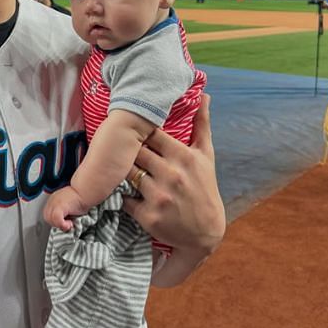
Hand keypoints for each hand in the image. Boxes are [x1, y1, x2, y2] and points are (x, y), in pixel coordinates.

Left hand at [44, 186, 88, 230]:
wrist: (86, 191)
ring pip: (50, 219)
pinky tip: (69, 224)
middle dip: (56, 223)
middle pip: (47, 217)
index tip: (64, 221)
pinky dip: (63, 225)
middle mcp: (52, 200)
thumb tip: (62, 223)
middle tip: (66, 223)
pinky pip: (56, 219)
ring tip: (69, 223)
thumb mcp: (69, 206)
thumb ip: (63, 213)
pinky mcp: (59, 206)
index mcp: (53, 199)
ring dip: (60, 225)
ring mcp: (55, 203)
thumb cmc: (82, 198)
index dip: (54, 220)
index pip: (47, 214)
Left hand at [123, 94, 224, 256]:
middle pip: (136, 152)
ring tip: (120, 170)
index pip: (152, 133)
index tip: (136, 131)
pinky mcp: (148, 216)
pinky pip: (125, 199)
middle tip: (121, 149)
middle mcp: (171, 174)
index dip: (141, 131)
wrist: (206, 232)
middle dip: (129, 151)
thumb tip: (204, 95)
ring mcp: (158, 196)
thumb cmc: (205, 188)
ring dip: (123, 171)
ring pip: (128, 174)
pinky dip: (124, 196)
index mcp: (183, 156)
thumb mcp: (206, 156)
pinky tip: (128, 194)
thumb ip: (201, 124)